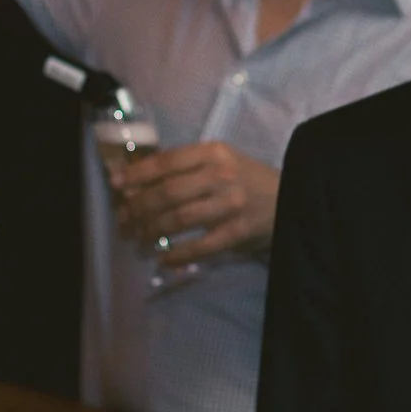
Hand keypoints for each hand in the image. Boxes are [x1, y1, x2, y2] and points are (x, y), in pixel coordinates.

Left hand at [114, 143, 280, 265]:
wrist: (294, 197)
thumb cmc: (248, 179)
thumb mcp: (222, 161)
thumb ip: (187, 167)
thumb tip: (138, 184)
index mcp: (214, 152)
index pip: (167, 161)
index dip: (137, 174)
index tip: (116, 186)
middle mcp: (222, 175)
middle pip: (168, 192)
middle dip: (138, 208)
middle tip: (122, 220)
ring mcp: (231, 204)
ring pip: (179, 219)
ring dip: (151, 231)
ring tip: (136, 239)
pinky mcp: (238, 231)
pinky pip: (199, 246)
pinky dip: (176, 254)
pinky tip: (162, 259)